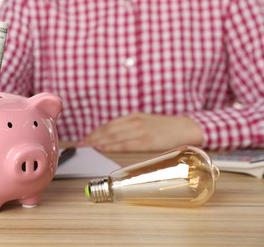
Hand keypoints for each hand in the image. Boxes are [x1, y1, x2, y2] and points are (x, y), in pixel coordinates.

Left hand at [81, 113, 203, 151]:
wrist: (184, 128)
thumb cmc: (164, 127)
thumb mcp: (145, 121)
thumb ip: (130, 127)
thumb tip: (112, 137)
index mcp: (133, 117)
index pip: (109, 125)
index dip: (95, 132)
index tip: (85, 138)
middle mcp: (134, 122)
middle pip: (108, 130)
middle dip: (92, 137)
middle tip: (81, 143)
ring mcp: (140, 131)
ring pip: (113, 136)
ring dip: (98, 142)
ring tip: (87, 146)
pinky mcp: (146, 140)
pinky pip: (124, 143)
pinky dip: (111, 146)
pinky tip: (102, 148)